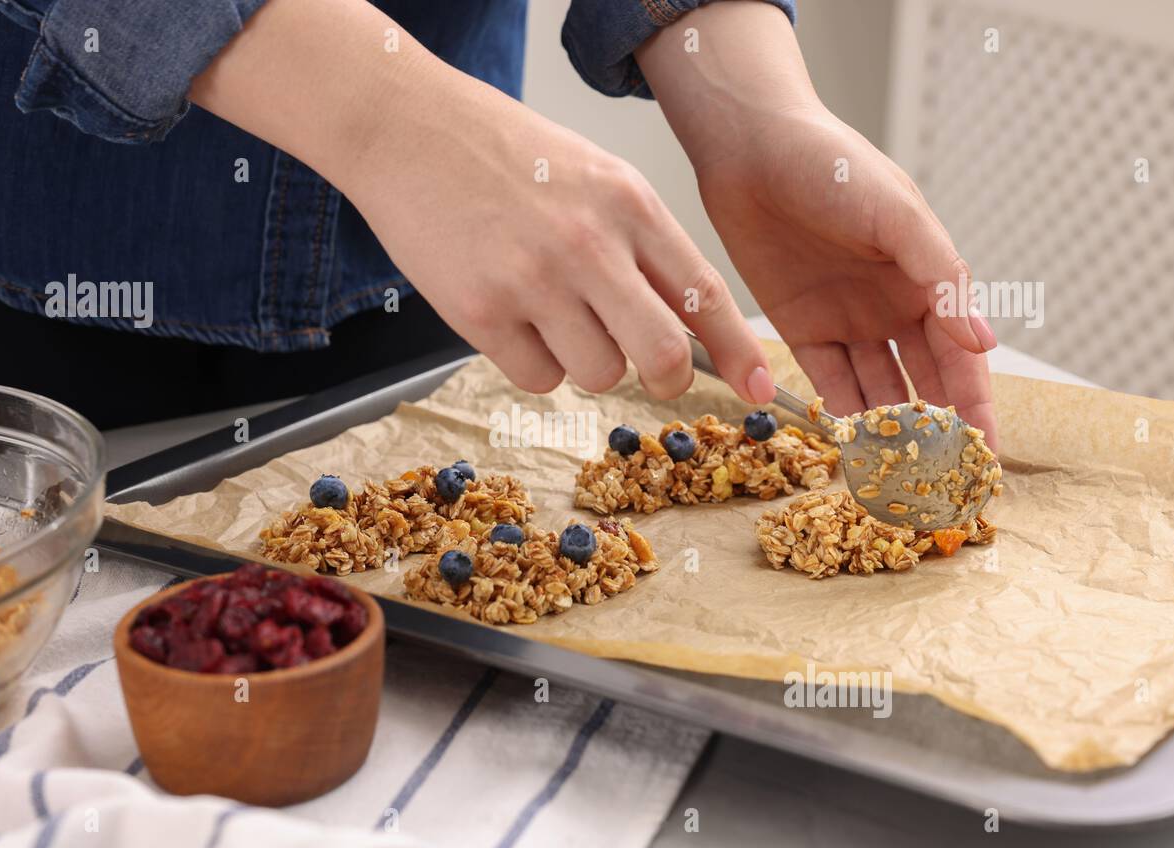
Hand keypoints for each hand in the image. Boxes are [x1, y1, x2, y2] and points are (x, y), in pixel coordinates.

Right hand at [190, 0, 774, 403]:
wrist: (408, 129)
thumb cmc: (508, 154)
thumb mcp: (597, 177)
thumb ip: (644, 244)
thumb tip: (691, 324)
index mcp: (628, 205)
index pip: (705, 293)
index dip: (741, 352)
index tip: (765, 391)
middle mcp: (588, 245)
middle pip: (662, 354)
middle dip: (665, 377)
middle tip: (651, 372)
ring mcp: (532, 282)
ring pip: (598, 374)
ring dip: (585, 361)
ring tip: (553, 312)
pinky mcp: (479, 313)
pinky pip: (536, 380)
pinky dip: (532, 363)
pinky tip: (511, 316)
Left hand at [637, 2, 998, 447]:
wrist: (752, 149)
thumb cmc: (835, 166)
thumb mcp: (899, 215)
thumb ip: (941, 277)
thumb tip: (984, 342)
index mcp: (927, 281)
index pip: (960, 358)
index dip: (975, 406)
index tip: (985, 456)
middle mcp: (891, 309)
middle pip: (922, 384)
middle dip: (934, 432)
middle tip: (940, 484)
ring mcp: (845, 321)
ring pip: (874, 390)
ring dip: (885, 432)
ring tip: (896, 479)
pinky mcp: (798, 328)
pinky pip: (823, 382)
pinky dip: (837, 413)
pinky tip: (850, 447)